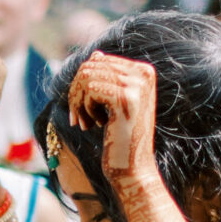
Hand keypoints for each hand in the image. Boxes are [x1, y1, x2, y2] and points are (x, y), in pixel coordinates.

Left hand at [67, 52, 158, 182]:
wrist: (133, 168)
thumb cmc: (120, 137)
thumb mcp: (112, 103)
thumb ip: (106, 77)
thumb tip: (96, 53)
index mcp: (143, 71)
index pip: (97, 60)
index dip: (81, 85)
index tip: (82, 110)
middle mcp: (144, 73)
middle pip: (89, 66)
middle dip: (76, 93)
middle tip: (80, 118)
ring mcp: (137, 84)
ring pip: (86, 76)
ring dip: (78, 102)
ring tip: (86, 122)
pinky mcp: (126, 98)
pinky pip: (89, 89)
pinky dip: (84, 108)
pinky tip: (93, 125)